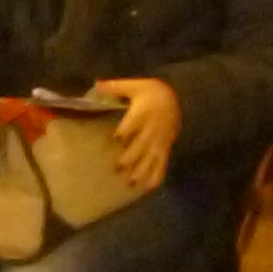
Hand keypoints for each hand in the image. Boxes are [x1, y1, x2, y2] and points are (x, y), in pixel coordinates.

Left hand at [104, 77, 180, 191]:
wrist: (176, 97)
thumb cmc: (151, 91)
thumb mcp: (134, 85)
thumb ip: (115, 87)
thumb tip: (96, 84)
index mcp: (142, 114)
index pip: (132, 125)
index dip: (124, 132)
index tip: (115, 139)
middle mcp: (150, 130)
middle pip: (141, 144)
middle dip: (131, 156)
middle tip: (119, 167)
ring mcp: (159, 141)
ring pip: (151, 157)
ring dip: (142, 169)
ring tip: (132, 181)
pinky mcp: (164, 148)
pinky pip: (162, 163)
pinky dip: (156, 176)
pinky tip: (149, 187)